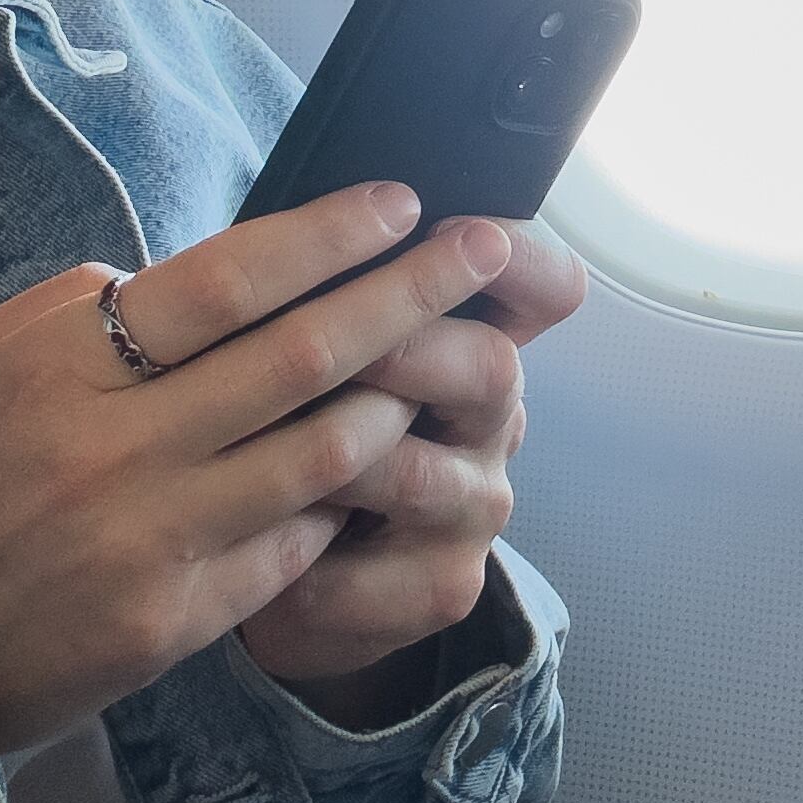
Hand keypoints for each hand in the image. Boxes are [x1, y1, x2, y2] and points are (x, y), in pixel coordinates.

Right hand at [0, 181, 515, 754]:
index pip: (226, 280)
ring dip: (396, 400)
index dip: (326, 236)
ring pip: (321, 454)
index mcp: (61, 368)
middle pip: (301, 355)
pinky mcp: (177, 621)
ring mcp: (153, 540)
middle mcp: (116, 449)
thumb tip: (170, 274)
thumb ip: (74, 309)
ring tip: (443, 361)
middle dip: (408, 293)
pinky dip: (339, 501)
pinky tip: (374, 469)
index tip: (400, 203)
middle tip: (481, 250)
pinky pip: (293, 546)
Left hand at [238, 218, 584, 722]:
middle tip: (342, 338)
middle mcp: (492, 421)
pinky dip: (312, 561)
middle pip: (492, 367)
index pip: (543, 287)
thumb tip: (296, 215)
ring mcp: (474, 507)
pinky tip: (258, 544)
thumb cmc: (296, 425)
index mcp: (473, 339)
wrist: (292, 568)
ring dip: (342, 455)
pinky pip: (382, 574)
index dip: (522, 257)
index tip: (470, 230)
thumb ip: (325, 292)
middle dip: (410, 345)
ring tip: (262, 444)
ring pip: (424, 473)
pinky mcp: (443, 587)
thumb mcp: (315, 346)